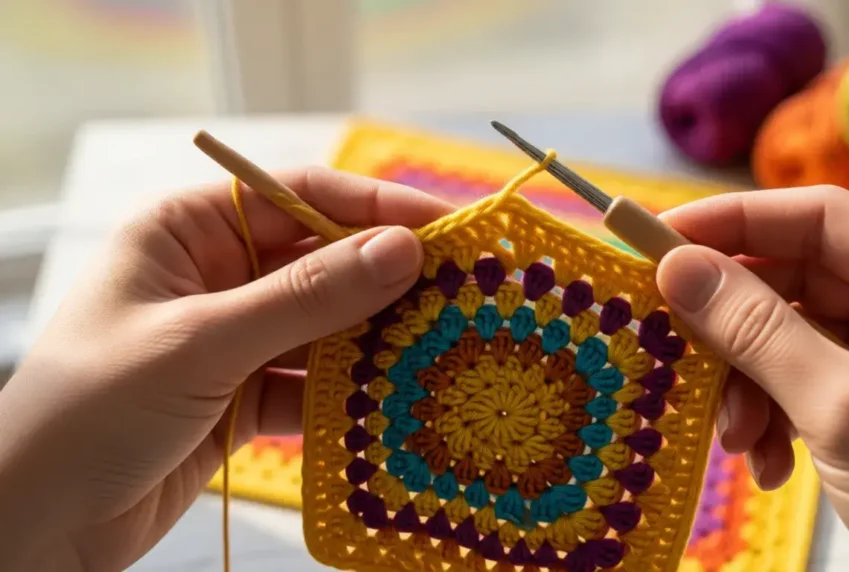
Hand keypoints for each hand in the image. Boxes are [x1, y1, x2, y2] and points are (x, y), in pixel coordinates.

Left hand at [0, 167, 450, 570]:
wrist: (35, 524)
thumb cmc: (87, 412)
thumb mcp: (201, 343)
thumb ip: (306, 298)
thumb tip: (400, 251)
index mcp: (188, 231)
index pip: (299, 196)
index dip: (376, 208)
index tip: (447, 228)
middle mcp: (215, 275)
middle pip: (323, 260)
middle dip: (387, 278)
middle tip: (462, 293)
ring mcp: (233, 338)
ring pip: (325, 325)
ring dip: (376, 340)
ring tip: (440, 348)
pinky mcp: (243, 395)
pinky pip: (312, 381)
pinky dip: (348, 395)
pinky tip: (388, 403)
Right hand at [655, 185, 848, 571]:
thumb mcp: (843, 411)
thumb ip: (756, 331)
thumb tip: (677, 267)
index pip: (819, 217)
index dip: (731, 221)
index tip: (652, 239)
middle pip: (797, 275)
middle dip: (735, 327)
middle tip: (677, 354)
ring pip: (790, 330)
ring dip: (749, 382)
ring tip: (739, 439)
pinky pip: (804, 374)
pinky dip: (774, 411)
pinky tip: (771, 460)